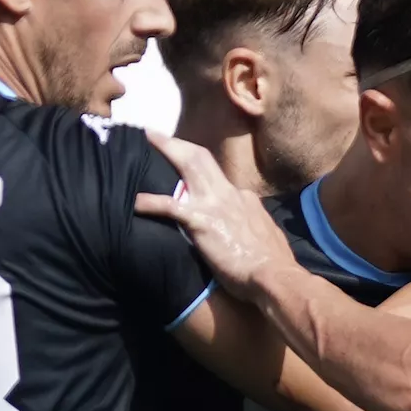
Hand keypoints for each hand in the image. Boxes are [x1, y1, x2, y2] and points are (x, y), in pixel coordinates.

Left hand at [135, 131, 299, 300]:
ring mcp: (214, 204)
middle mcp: (229, 193)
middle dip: (178, 144)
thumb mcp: (266, 236)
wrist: (273, 276)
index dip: (201, 172)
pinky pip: (170, 206)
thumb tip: (252, 229)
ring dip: (166, 150)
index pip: (220, 178)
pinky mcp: (201, 221)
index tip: (188, 170)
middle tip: (156, 135)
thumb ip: (254, 226)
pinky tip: (136, 203)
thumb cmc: (273, 263)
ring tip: (147, 140)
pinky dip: (151, 202)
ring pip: (188, 165)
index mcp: (244, 199)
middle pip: (201, 159)